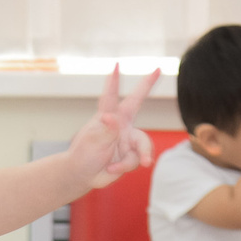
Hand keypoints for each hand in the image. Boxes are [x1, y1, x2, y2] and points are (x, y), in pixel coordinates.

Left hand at [67, 66, 161, 190]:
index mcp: (108, 117)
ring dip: (139, 155)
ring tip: (128, 164)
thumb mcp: (93, 142)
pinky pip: (137, 159)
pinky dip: (124, 166)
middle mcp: (120, 124)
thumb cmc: (84, 155)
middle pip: (136, 101)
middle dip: (146, 84)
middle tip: (156, 68)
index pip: (111, 96)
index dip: (114, 81)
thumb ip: (106, 130)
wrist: (84, 175)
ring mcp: (127, 139)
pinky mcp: (132, 154)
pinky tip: (111, 169)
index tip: (117, 65)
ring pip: (143, 143)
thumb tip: (111, 118)